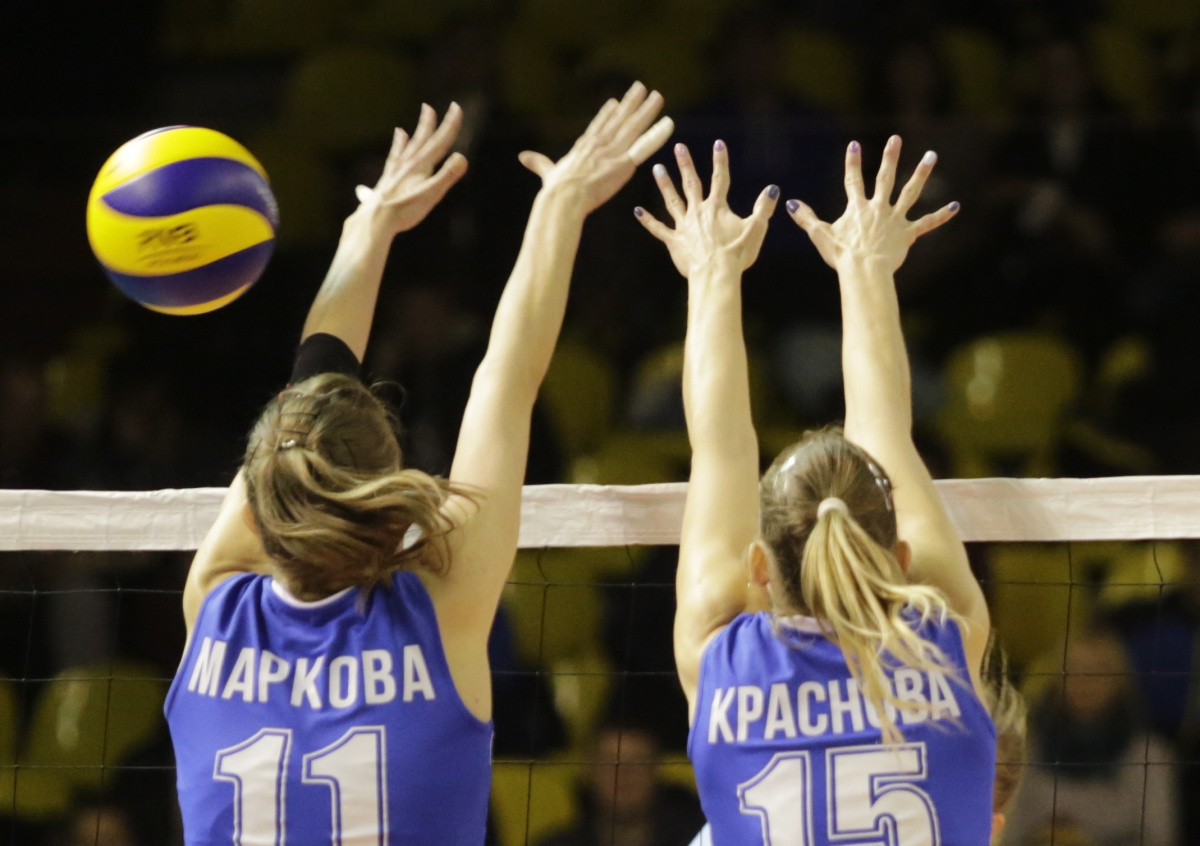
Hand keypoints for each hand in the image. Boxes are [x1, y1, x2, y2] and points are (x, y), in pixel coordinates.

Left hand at [355, 102, 468, 234]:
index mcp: (420, 166)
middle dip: (426, 125)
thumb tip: (462, 157)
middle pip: (418, 142)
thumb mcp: (431, 194)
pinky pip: (385, 171)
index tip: (456, 107)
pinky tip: (376, 170)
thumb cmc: (405, 209)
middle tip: (427, 107)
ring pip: (400, 154)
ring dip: (403, 141)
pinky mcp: (383, 187)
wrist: (375, 221)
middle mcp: (405, 166)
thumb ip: (447, 175)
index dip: (450, 125)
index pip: (439, 142)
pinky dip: (382, 171)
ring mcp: (392, 175)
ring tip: (400, 131)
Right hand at [518, 82, 673, 213]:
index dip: (607, 114)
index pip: (598, 126)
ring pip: (634, 127)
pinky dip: (657, 135)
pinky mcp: (624, 163)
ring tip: (658, 97)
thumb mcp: (547, 172)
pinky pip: (645, 146)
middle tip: (642, 89)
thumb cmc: (555, 190)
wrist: (564, 198)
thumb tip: (522, 157)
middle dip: (632, 104)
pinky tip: (669, 124)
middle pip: (620, 120)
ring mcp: (613, 152)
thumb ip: (539, 163)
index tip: (615, 102)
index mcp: (583, 146)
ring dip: (647, 111)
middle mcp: (600, 144)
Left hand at [635, 140, 777, 276]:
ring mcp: (684, 226)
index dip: (720, 161)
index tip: (718, 144)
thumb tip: (773, 189)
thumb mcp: (756, 229)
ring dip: (665, 184)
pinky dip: (647, 221)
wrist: (716, 274)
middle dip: (686, 164)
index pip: (720, 179)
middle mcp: (698, 212)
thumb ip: (763, 208)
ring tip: (657, 168)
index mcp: (717, 208)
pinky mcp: (674, 241)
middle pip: (691, 183)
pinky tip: (637, 211)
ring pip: (672, 200)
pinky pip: (658, 229)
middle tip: (678, 147)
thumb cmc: (737, 254)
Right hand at [787, 136, 958, 271]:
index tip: (854, 145)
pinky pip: (927, 223)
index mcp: (857, 209)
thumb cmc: (841, 256)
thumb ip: (806, 218)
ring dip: (921, 173)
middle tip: (896, 139)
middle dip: (890, 157)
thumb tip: (788, 203)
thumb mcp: (820, 235)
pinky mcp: (907, 234)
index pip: (853, 181)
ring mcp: (894, 220)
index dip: (852, 163)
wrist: (863, 271)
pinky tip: (955, 206)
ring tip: (931, 155)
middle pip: (885, 178)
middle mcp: (878, 208)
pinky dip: (941, 215)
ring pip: (910, 192)